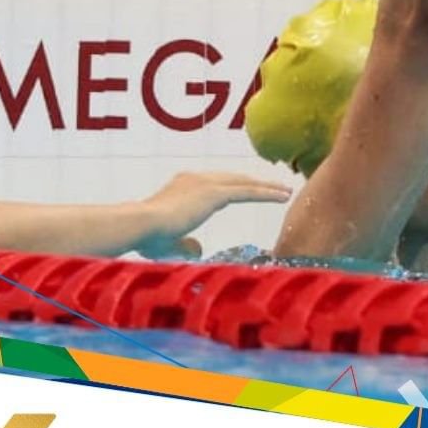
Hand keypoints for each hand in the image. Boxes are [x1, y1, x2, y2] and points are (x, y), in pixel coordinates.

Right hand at [136, 171, 290, 259]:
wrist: (142, 225)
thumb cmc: (147, 237)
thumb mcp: (168, 242)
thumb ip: (185, 243)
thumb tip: (199, 248)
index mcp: (183, 185)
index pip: (216, 185)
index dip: (234, 187)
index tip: (248, 190)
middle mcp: (196, 178)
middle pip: (233, 179)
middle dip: (254, 183)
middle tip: (275, 187)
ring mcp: (205, 183)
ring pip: (244, 183)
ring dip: (267, 187)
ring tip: (285, 192)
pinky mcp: (214, 192)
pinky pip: (248, 191)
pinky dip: (267, 193)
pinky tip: (283, 196)